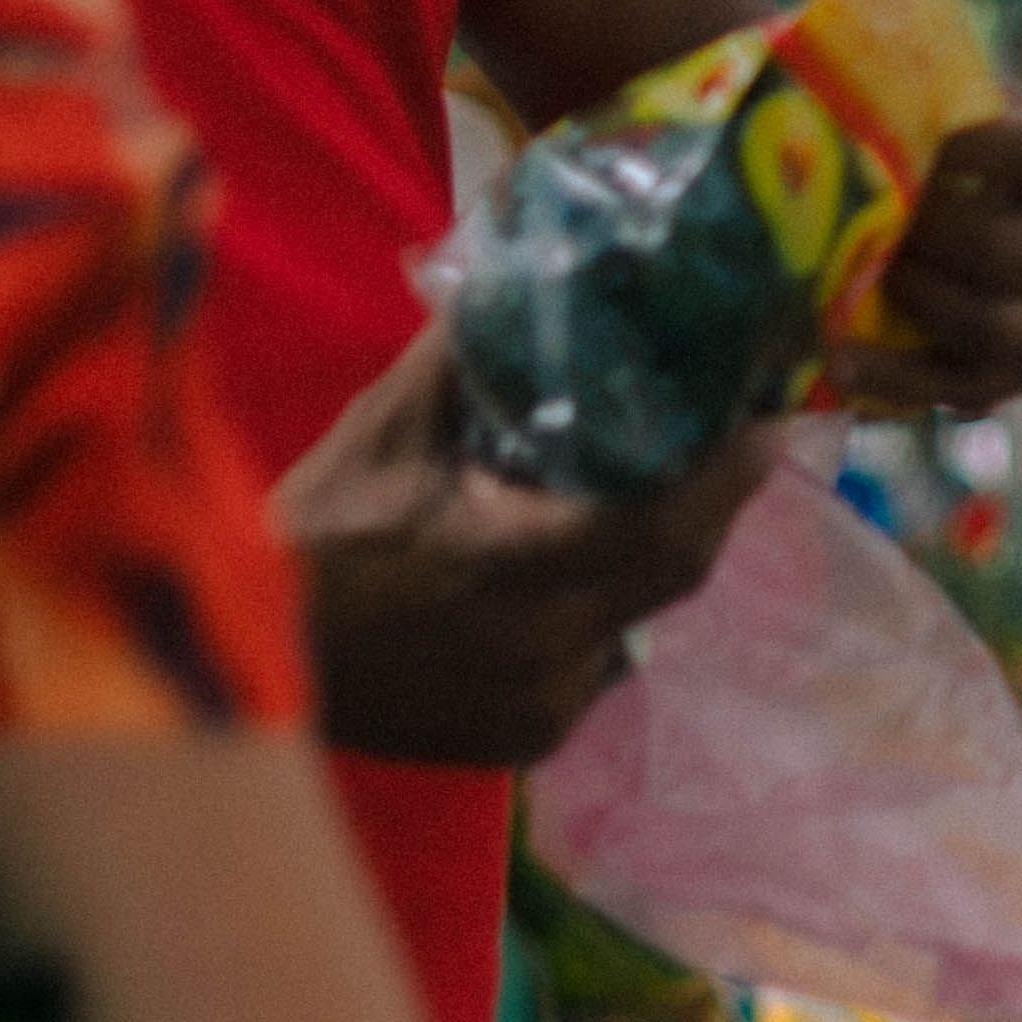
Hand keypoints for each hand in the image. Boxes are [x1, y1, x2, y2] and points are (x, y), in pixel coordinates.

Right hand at [277, 323, 769, 769]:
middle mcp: (550, 652)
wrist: (249, 658)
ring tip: (613, 511)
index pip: (666, 529)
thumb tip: (528, 277)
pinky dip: (584, 622)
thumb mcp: (386, 430)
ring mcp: (545, 708)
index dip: (730, 480)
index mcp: (518, 569)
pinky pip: (590, 669)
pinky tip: (547, 588)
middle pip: (671, 577)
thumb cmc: (314, 533)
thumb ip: (465, 360)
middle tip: (724, 450)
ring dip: (635, 570)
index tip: (772, 426)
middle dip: (701, 511)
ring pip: (633, 625)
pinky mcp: (528, 743)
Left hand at [830, 98, 1021, 409]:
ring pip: (990, 328)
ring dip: (913, 299)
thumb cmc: (970, 134)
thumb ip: (932, 92)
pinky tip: (839, 361)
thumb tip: (853, 91)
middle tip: (860, 213)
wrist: (1007, 201)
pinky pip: (966, 389)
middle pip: (1001, 252)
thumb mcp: (972, 96)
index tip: (888, 141)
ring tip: (858, 272)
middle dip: (918, 236)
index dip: (951, 151)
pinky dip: (897, 380)